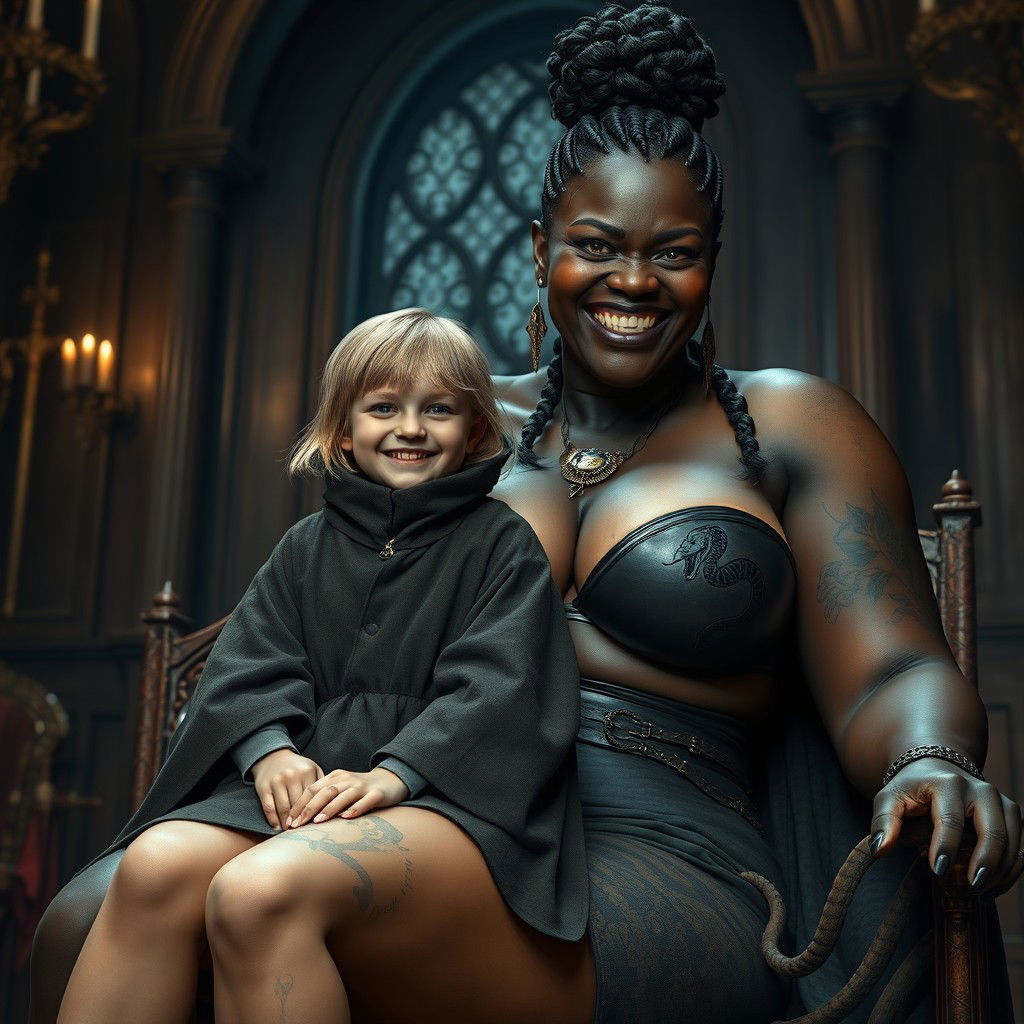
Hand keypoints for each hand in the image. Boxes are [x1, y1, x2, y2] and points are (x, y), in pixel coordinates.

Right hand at [251, 749, 322, 829]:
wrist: (273, 756)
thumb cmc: (297, 766)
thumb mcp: (312, 768)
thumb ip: (322, 783)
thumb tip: (333, 802)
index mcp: (307, 771)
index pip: (313, 797)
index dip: (315, 812)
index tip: (317, 824)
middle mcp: (291, 776)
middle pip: (298, 805)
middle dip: (301, 820)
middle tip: (304, 833)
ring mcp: (276, 781)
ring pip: (283, 808)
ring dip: (287, 823)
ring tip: (291, 832)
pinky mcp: (263, 787)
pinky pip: (269, 807)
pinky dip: (273, 820)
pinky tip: (277, 827)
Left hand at [287, 767, 409, 827]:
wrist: (390, 780)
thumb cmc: (360, 789)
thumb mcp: (341, 789)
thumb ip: (325, 798)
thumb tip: (301, 818)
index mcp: (335, 777)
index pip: (313, 789)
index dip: (300, 805)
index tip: (290, 822)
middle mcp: (347, 779)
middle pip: (325, 792)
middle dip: (309, 808)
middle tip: (297, 825)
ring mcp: (362, 786)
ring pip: (343, 795)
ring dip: (329, 808)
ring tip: (318, 821)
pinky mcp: (377, 793)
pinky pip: (365, 801)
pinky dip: (356, 808)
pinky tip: (347, 817)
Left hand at [871, 756, 1023, 893]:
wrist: (936, 768)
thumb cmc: (911, 788)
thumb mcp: (889, 799)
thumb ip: (883, 822)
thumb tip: (880, 850)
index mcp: (948, 783)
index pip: (950, 819)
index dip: (945, 847)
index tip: (937, 871)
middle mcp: (980, 789)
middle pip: (991, 830)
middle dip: (984, 862)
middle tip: (971, 887)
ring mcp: (999, 801)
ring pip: (1011, 840)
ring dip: (1000, 871)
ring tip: (979, 890)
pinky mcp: (1011, 813)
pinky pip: (1020, 846)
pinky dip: (1011, 869)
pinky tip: (993, 886)